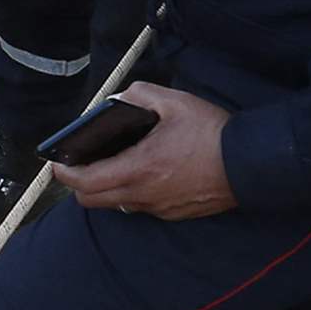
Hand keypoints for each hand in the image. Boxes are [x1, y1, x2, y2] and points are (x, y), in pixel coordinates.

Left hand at [54, 82, 239, 219]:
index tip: (57, 161)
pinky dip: (131, 193)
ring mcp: (159, 208)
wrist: (253, 164)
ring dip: (105, 189)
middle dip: (80, 183)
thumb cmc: (213, 133)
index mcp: (138, 168)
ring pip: (116, 205)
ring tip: (111, 164)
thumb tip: (119, 99)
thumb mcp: (174, 102)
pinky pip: (140, 207)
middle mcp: (144, 195)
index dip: (63, 172)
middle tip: (81, 162)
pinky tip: (142, 172)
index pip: (84, 182)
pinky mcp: (174, 213)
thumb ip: (139, 95)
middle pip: (92, 200)